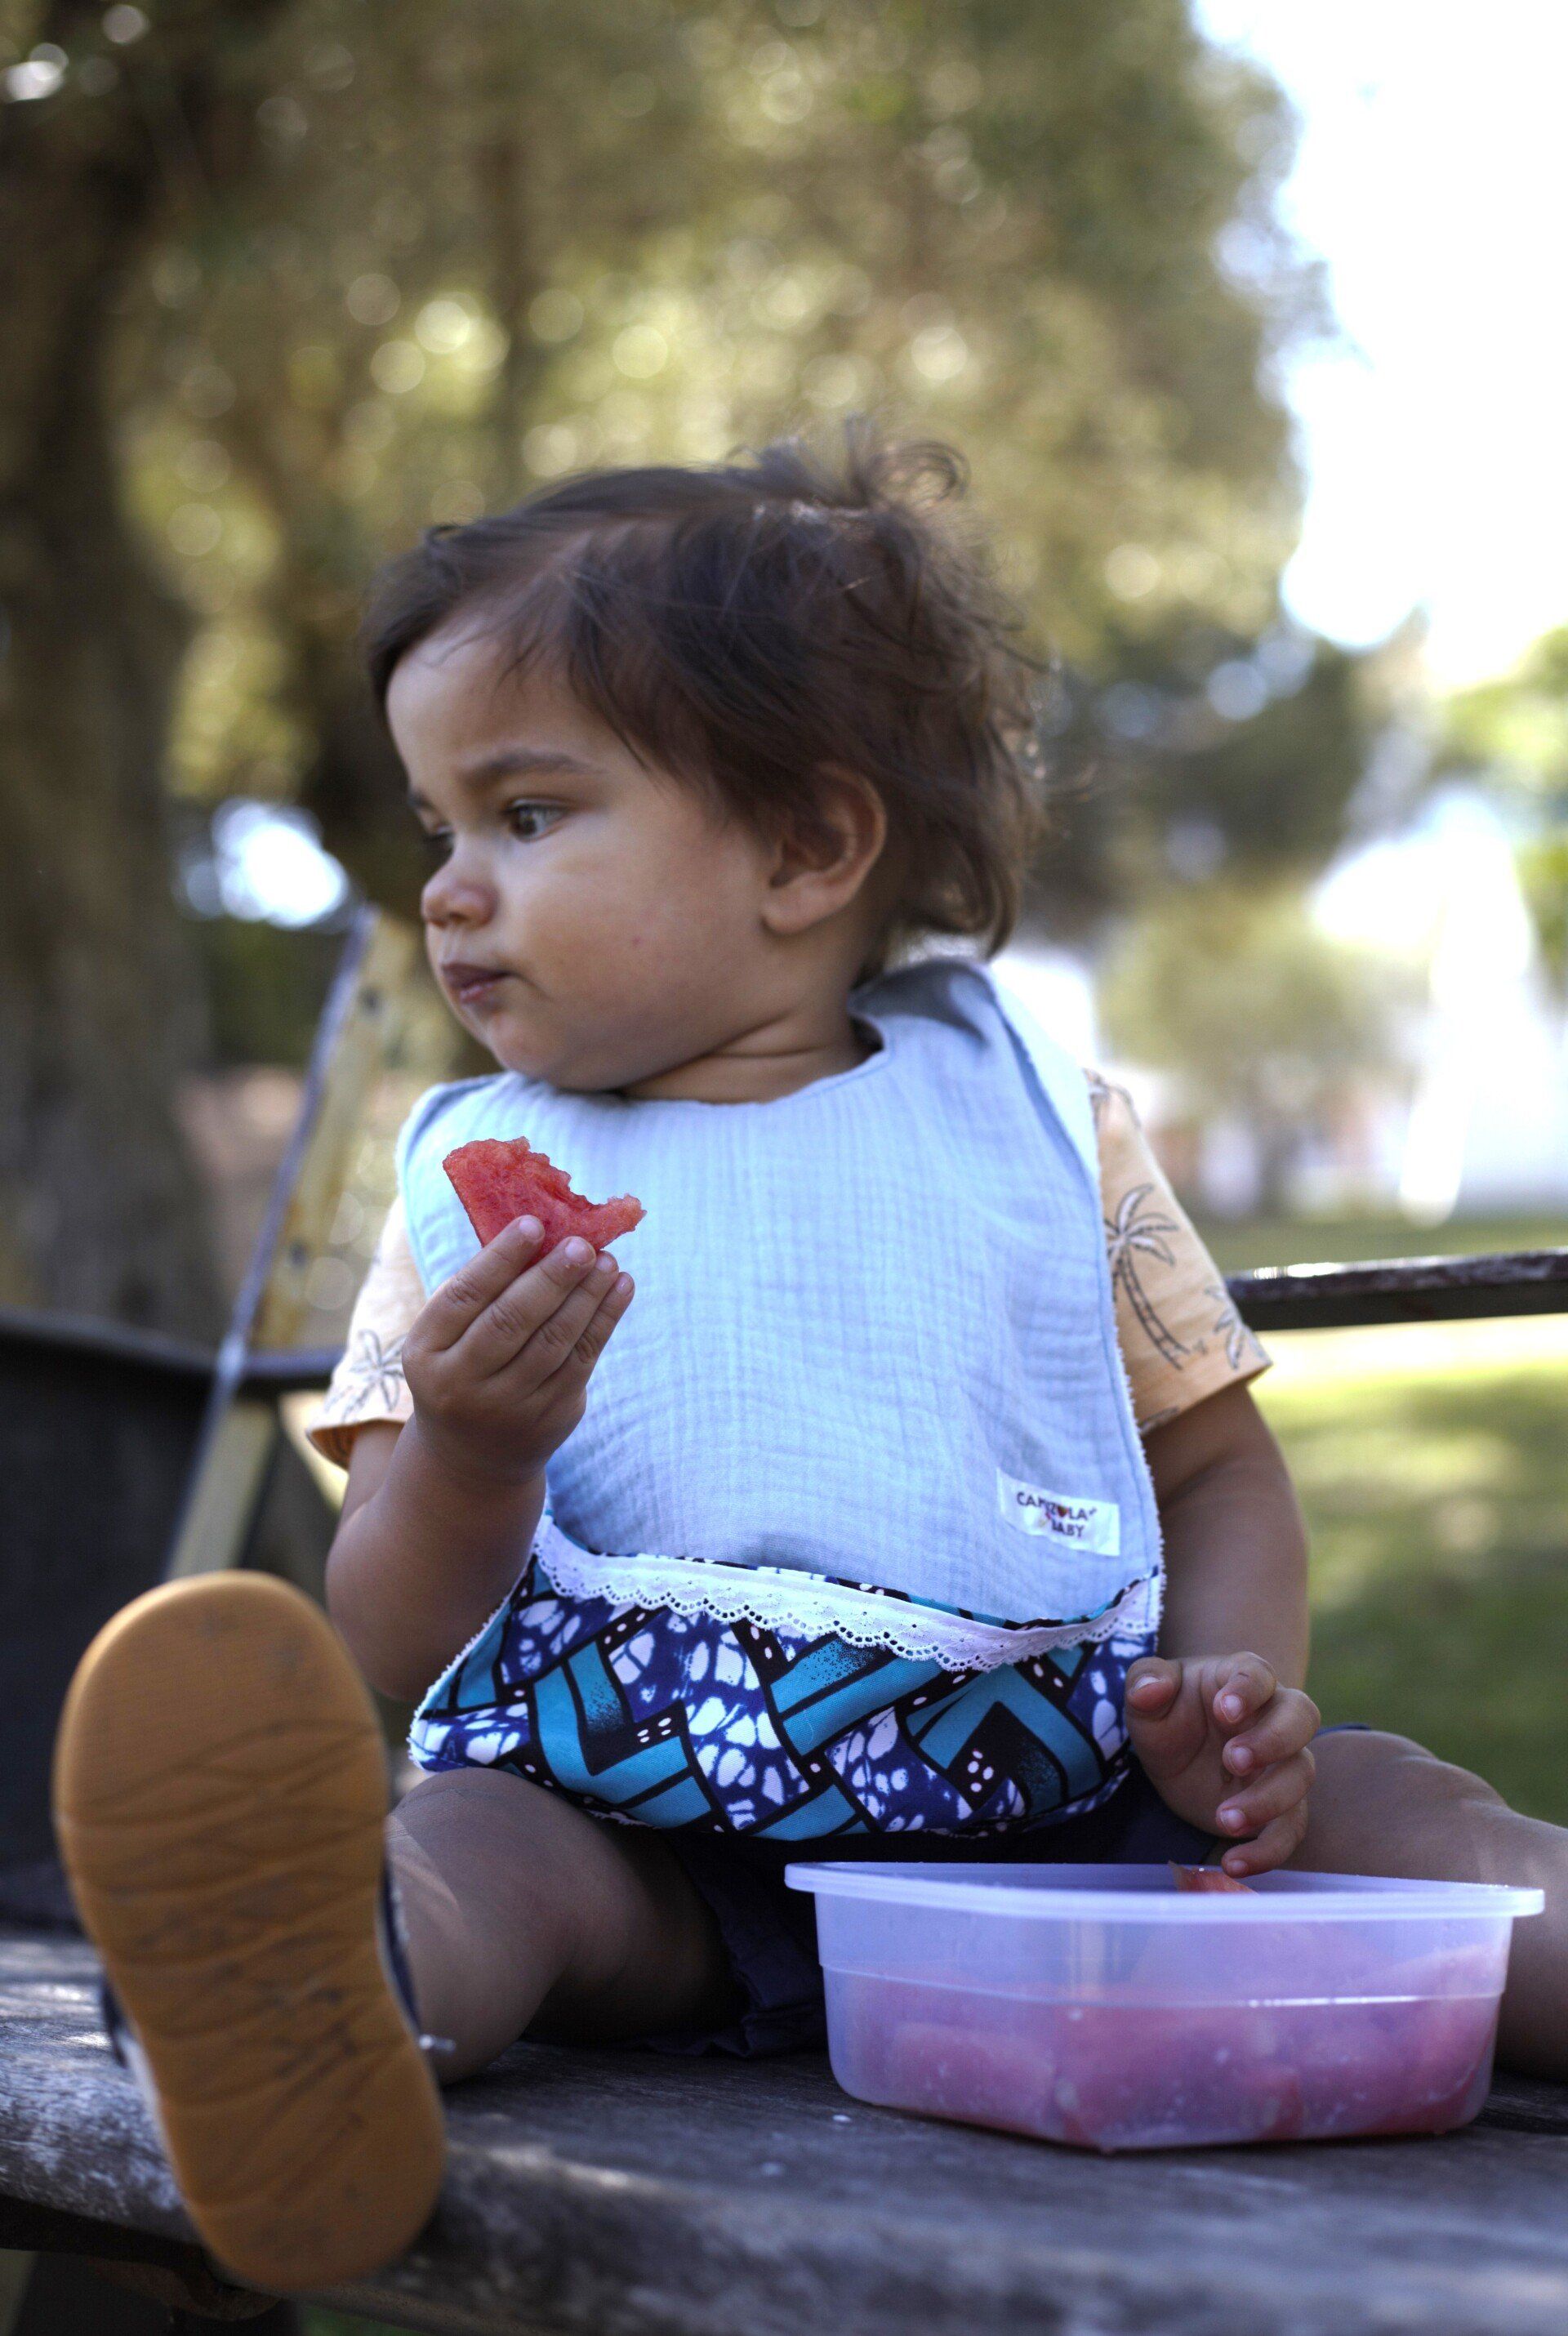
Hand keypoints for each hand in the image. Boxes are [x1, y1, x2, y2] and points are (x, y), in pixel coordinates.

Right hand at [401, 1215, 632, 1486]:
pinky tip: (620, 1287)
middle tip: (582, 1244)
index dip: (499, 1259)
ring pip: (554, 1342)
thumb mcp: (447, 1338)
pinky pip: (583, 1360)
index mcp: (425, 1354)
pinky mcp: (550, 1416)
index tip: (533, 1224)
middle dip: (551, 1278)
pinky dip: (605, 1319)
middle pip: (511, 1321)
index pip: (464, 1298)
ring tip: (608, 1260)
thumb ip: (481, 1291)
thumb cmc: (461, 1368)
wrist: (473, 1456)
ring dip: (586, 1296)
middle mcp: (461, 1385)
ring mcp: (508, 1406)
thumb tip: (539, 1229)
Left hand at [1124, 1653, 1319, 1877]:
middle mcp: (1273, 1715)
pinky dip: (1269, 1850)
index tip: (1223, 1710)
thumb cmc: (1168, 1715)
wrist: (1178, 1757)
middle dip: (1273, 1739)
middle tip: (1233, 1760)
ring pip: (1300, 1774)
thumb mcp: (1147, 1698)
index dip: (1247, 1689)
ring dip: (1268, 1799)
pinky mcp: (1281, 1806)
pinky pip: (1291, 1828)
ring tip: (1224, 1819)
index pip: (1258, 1673)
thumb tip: (1151, 1689)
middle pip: (1301, 1716)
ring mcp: (1282, 1762)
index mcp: (1242, 1678)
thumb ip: (1146, 1683)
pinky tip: (1234, 1864)